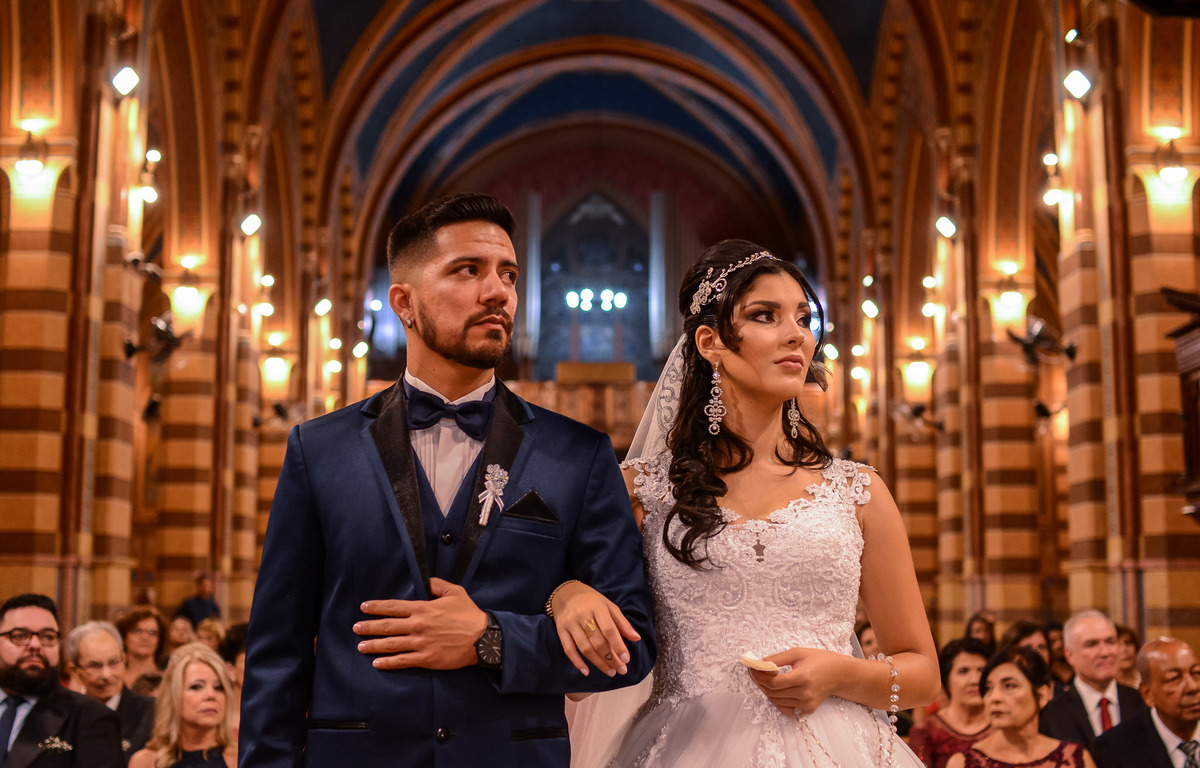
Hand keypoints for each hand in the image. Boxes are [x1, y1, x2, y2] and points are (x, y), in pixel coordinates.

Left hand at [353, 578, 486, 669]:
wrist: (483, 638)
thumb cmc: (469, 614)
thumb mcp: (456, 593)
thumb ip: (439, 585)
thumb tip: (427, 582)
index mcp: (423, 609)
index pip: (394, 607)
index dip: (377, 607)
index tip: (364, 607)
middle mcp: (418, 626)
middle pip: (388, 626)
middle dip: (369, 627)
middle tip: (355, 628)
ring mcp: (420, 643)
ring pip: (391, 645)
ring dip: (373, 645)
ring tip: (360, 646)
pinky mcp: (426, 659)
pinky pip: (403, 661)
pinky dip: (388, 663)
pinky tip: (377, 663)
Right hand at [550, 581, 639, 676]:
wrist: (565, 592)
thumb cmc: (591, 600)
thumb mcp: (608, 605)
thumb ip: (622, 622)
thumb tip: (636, 638)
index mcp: (597, 607)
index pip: (609, 629)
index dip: (618, 645)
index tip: (626, 659)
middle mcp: (582, 615)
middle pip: (597, 641)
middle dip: (611, 658)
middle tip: (621, 670)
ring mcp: (570, 624)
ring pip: (585, 648)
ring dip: (598, 662)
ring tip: (610, 672)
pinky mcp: (561, 630)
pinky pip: (568, 649)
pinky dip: (577, 662)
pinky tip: (586, 672)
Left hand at [748, 647, 850, 715]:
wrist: (840, 674)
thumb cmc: (821, 660)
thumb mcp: (798, 653)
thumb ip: (778, 658)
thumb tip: (760, 662)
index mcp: (803, 677)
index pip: (774, 682)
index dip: (759, 676)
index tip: (752, 668)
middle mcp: (804, 694)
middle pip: (773, 693)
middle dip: (760, 682)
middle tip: (755, 672)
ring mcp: (806, 704)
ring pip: (776, 701)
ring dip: (766, 691)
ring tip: (764, 679)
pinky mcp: (807, 710)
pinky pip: (785, 708)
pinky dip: (776, 700)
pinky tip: (776, 690)